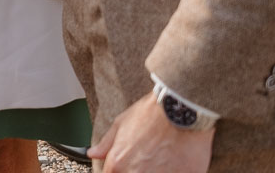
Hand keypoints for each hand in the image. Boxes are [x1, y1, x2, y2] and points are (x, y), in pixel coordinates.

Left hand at [88, 94, 213, 172]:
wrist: (181, 108)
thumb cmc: (151, 113)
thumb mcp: (121, 123)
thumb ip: (107, 144)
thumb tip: (93, 153)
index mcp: (119, 163)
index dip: (119, 169)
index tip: (126, 163)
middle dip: (138, 169)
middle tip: (147, 157)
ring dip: (156, 170)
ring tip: (162, 157)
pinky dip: (174, 170)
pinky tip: (176, 159)